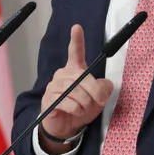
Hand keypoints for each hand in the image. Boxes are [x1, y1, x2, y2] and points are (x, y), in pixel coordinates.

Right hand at [39, 24, 112, 153]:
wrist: (65, 127)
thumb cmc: (81, 109)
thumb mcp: (98, 99)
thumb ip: (104, 89)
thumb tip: (104, 86)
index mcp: (74, 70)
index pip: (75, 52)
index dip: (76, 39)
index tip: (77, 27)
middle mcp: (62, 74)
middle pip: (83, 78)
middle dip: (95, 93)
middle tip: (98, 103)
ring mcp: (54, 85)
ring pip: (77, 92)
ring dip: (85, 104)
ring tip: (83, 110)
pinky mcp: (49, 98)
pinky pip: (69, 102)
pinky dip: (76, 110)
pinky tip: (74, 112)